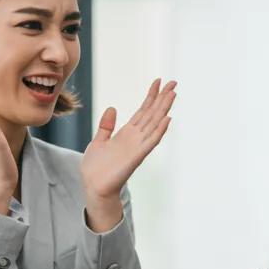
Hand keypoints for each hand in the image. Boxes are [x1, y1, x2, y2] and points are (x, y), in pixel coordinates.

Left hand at [81, 77, 175, 230]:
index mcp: (127, 133)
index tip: (158, 81)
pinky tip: (168, 119)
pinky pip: (151, 142)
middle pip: (152, 114)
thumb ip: (106, 126)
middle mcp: (135, 138)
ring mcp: (137, 147)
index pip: (142, 111)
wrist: (94, 187)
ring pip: (154, 124)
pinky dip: (160, 131)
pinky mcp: (136, 157)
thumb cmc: (96, 169)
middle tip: (174, 82)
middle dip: (162, 98)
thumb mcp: (98, 141)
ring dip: (164, 109)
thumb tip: (112, 108)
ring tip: (174, 94)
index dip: (150, 96)